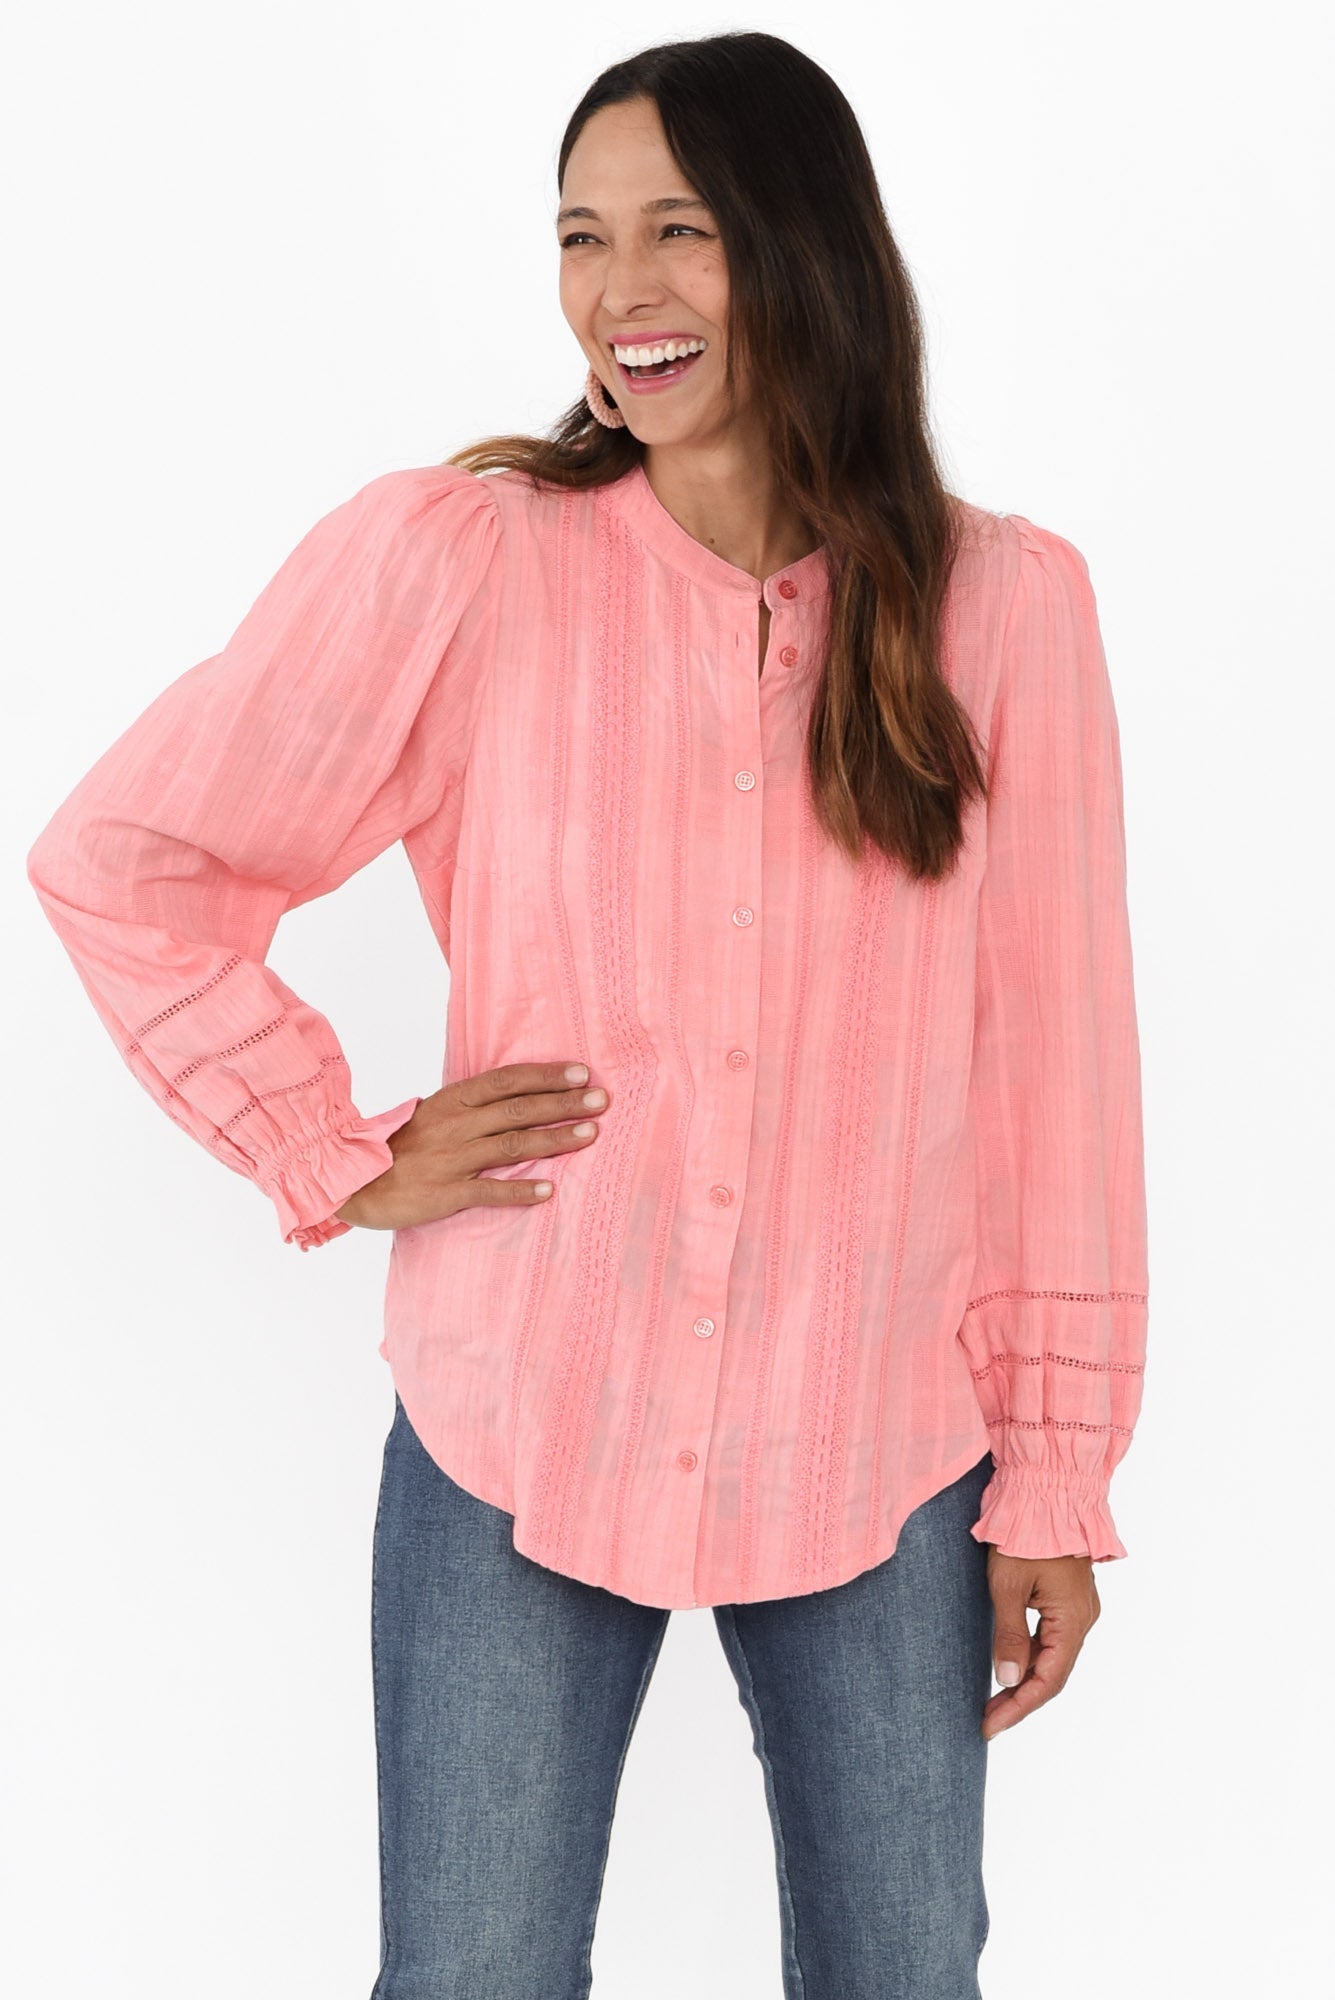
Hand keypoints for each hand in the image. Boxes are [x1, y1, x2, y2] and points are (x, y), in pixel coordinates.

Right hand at [334, 1061, 609, 1230]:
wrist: (354, 1179)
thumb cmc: (399, 1146)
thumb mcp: (434, 1113)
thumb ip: (472, 1107)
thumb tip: (517, 1096)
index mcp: (453, 1101)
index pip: (507, 1081)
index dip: (546, 1076)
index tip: (582, 1072)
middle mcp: (457, 1125)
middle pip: (519, 1110)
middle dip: (563, 1103)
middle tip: (602, 1100)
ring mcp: (452, 1159)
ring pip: (512, 1145)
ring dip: (554, 1139)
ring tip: (590, 1135)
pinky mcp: (446, 1193)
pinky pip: (489, 1191)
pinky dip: (520, 1191)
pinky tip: (549, 1192)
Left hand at [980, 1550, 1100, 1739]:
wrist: (1045, 1491)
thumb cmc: (1024, 1534)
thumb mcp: (1008, 1585)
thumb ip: (1010, 1634)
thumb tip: (1008, 1680)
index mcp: (1072, 1619)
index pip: (1048, 1680)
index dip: (1019, 1707)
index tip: (990, 1726)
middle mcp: (1083, 1618)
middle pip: (1053, 1674)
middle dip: (1020, 1700)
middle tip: (987, 1721)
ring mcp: (1078, 1608)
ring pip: (1053, 1658)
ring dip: (1026, 1681)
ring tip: (995, 1702)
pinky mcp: (1069, 1598)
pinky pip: (1053, 1639)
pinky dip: (1033, 1658)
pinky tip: (1013, 1667)